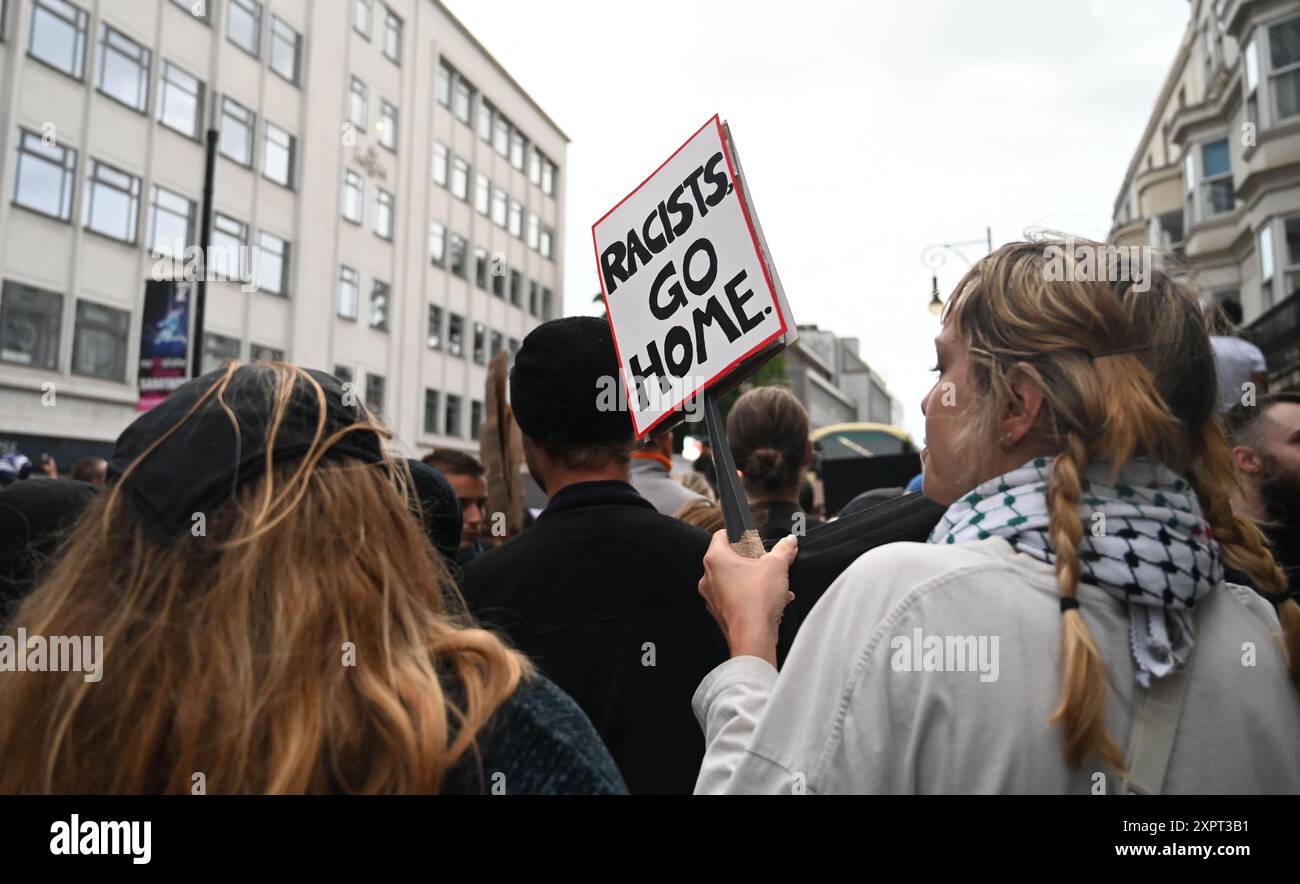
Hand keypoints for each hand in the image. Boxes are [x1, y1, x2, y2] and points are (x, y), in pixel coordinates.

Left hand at [698, 531, 797, 666]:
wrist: (753, 636)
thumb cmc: (758, 598)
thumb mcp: (777, 566)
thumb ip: (784, 549)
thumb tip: (790, 541)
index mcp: (715, 559)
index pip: (722, 535)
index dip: (739, 535)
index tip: (754, 541)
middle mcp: (709, 577)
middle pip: (730, 559)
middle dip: (753, 562)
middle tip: (768, 565)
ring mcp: (713, 597)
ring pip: (736, 581)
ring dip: (757, 581)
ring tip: (777, 587)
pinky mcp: (721, 613)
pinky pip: (738, 599)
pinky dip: (754, 598)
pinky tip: (775, 601)